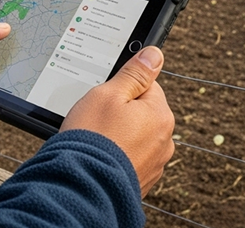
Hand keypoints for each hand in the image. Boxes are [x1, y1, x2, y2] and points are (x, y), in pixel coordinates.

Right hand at [61, 47, 174, 196]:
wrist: (80, 189)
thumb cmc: (92, 139)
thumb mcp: (108, 94)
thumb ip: (134, 73)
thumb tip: (154, 54)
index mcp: (160, 115)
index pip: (147, 85)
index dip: (122, 87)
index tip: (106, 96)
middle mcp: (164, 141)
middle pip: (142, 111)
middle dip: (121, 112)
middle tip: (98, 120)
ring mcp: (154, 164)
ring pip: (135, 135)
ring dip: (119, 135)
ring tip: (97, 141)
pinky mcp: (141, 181)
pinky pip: (129, 157)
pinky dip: (117, 156)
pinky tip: (100, 158)